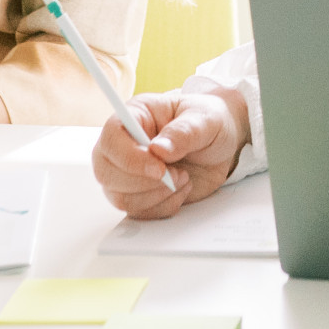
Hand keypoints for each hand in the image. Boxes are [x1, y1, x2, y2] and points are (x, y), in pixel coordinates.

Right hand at [92, 88, 249, 219]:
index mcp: (135, 116)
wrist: (223, 146)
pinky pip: (138, 212)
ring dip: (155, 195)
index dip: (130, 158)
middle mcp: (124, 145)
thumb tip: (158, 148)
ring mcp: (128, 172)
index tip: (160, 169)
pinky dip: (164, 206)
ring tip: (183, 178)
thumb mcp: (205, 119)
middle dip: (143, 182)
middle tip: (178, 174)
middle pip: (106, 172)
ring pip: (119, 198)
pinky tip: (182, 189)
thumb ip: (184, 132)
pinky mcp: (139, 195)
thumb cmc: (209, 123)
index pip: (111, 138)